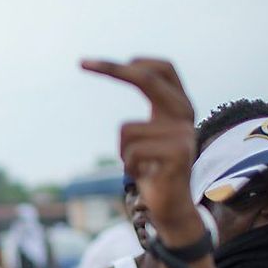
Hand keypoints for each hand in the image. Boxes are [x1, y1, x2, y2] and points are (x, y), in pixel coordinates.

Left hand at [82, 58, 198, 234]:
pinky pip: (131, 152)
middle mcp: (186, 114)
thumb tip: (131, 71)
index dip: (138, 61)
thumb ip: (149, 111)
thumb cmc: (153, 169)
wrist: (172, 207)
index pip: (163, 70)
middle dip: (113, 69)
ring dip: (123, 152)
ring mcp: (184, 134)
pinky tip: (144, 175)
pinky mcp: (178, 154)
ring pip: (126, 129)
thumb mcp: (150, 134)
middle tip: (81, 62)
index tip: (105, 62)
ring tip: (140, 166)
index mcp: (180, 106)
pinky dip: (128, 166)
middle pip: (147, 79)